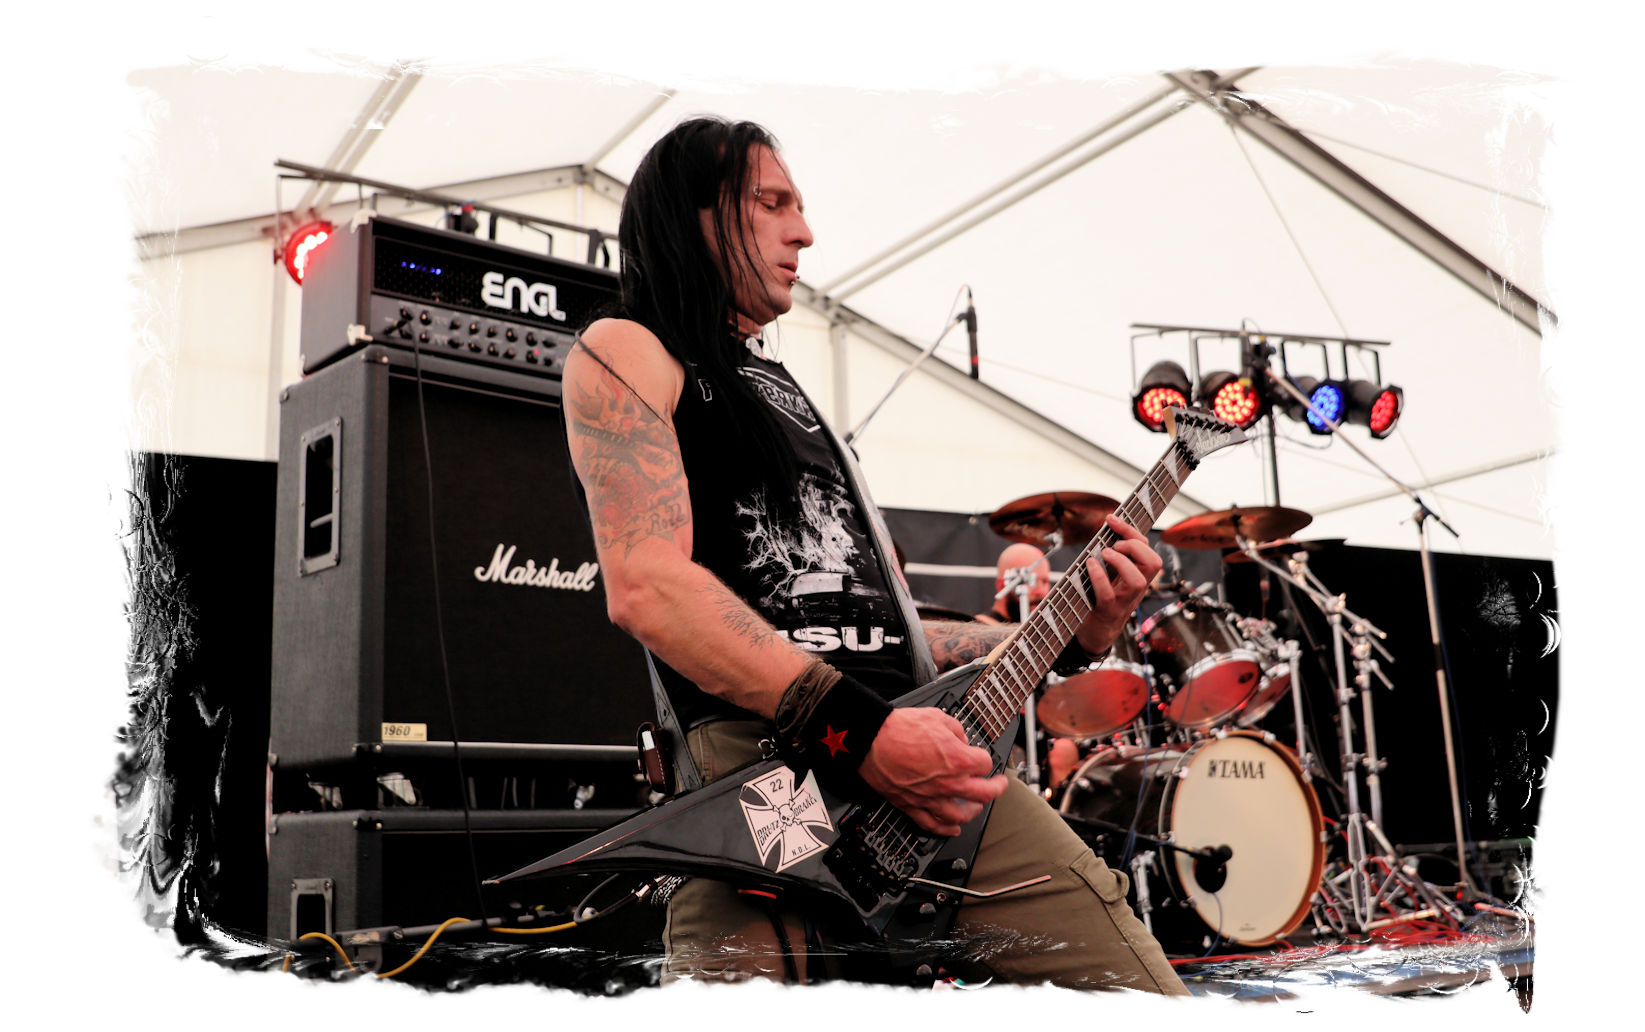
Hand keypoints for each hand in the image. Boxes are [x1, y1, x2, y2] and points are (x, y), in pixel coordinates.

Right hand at [858, 708, 1007, 836]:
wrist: (870, 740)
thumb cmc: (899, 729)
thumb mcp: (937, 717)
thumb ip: (956, 730)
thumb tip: (960, 739)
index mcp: (958, 760)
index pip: (985, 764)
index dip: (984, 757)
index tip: (980, 756)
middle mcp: (949, 783)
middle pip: (984, 794)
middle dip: (995, 788)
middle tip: (998, 785)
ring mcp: (931, 797)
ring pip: (961, 815)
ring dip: (972, 811)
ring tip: (975, 806)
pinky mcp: (911, 805)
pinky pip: (932, 824)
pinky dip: (945, 829)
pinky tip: (952, 829)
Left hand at [1076, 514, 1162, 653]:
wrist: (1095, 634)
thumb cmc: (1100, 600)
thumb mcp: (1112, 576)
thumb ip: (1112, 557)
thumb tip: (1103, 530)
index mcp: (1137, 575)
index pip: (1146, 549)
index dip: (1131, 531)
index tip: (1111, 519)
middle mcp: (1135, 588)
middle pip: (1153, 563)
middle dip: (1135, 546)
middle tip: (1114, 545)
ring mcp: (1123, 601)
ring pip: (1138, 580)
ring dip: (1121, 561)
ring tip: (1105, 554)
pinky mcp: (1107, 612)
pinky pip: (1107, 594)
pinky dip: (1098, 576)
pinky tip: (1090, 565)